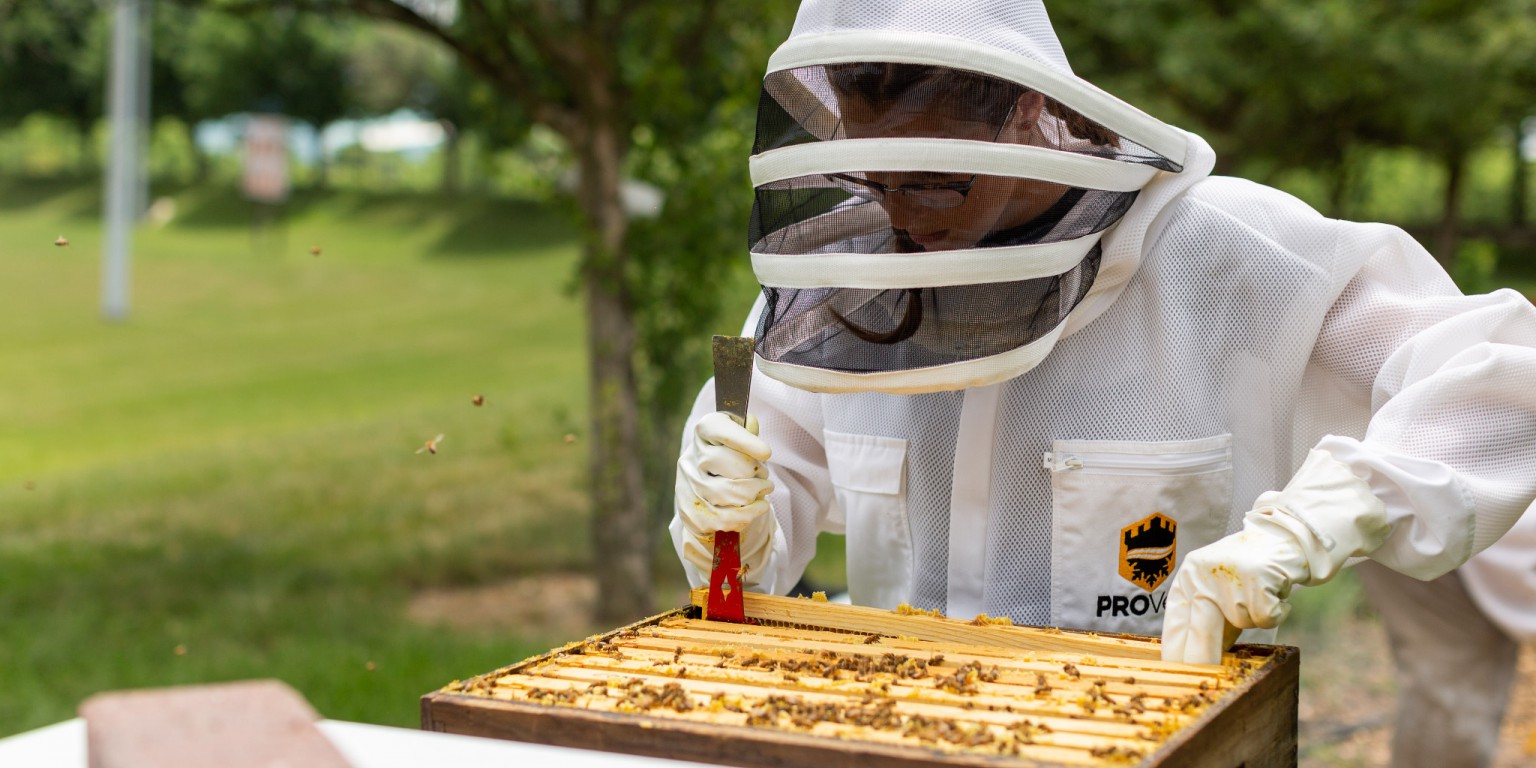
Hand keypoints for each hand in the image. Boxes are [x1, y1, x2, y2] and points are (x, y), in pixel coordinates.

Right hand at [675, 411, 775, 585]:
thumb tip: (750, 423)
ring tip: (764, 490)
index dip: (744, 440)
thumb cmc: (730, 457)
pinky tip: (759, 507)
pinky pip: (725, 518)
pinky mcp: (692, 513)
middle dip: (756, 472)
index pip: (720, 430)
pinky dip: (748, 514)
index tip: (766, 453)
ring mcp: (689, 487)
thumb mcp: (738, 438)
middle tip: (765, 476)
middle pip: (730, 464)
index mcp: (703, 433)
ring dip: (755, 493)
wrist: (706, 489)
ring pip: (729, 493)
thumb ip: (745, 431)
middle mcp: (691, 458)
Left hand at [1161, 449, 1388, 664]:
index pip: (1176, 623)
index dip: (1177, 652)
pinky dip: (1277, 611)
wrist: (1284, 537)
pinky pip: (1267, 617)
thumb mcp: (1219, 592)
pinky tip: (1276, 592)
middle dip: (1203, 659)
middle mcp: (1202, 574)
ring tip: (1259, 595)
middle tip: (1203, 677)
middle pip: (1202, 631)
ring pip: (1243, 622)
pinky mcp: (1258, 577)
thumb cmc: (1249, 570)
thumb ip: (1209, 622)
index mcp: (1188, 578)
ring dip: (1255, 618)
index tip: (1176, 674)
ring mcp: (1230, 575)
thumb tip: (1199, 663)